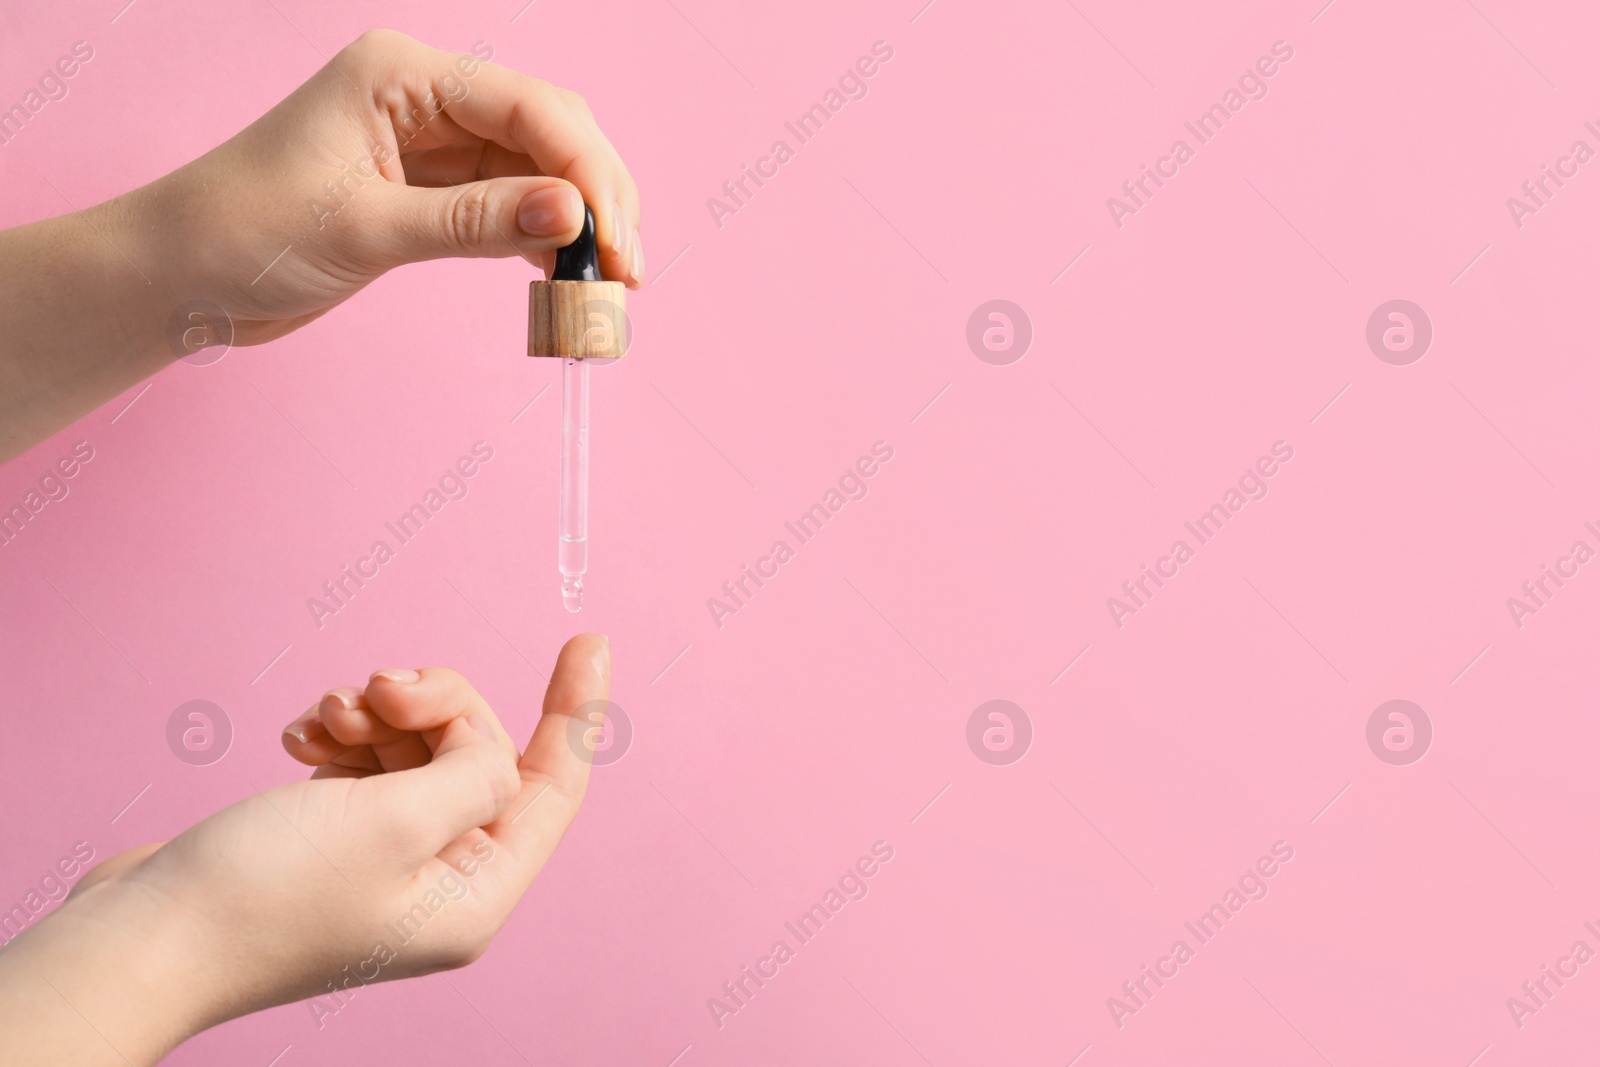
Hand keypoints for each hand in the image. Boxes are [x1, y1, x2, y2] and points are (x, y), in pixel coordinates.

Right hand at [0, 634, 609, 1065]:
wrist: (142, 936)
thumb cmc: (266, 893)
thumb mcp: (398, 819)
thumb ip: (472, 772)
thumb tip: (496, 756)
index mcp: (476, 894)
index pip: (553, 786)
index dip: (575, 710)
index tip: (588, 640)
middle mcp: (440, 880)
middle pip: (475, 752)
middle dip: (433, 704)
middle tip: (381, 688)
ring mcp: (385, 859)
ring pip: (417, 747)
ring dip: (377, 714)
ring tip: (326, 718)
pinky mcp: (334, 838)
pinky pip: (367, 761)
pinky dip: (341, 734)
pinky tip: (302, 735)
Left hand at [143, 28, 641, 349]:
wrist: (176, 276)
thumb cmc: (244, 234)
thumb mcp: (365, 228)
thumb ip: (475, 221)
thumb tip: (574, 217)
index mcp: (402, 74)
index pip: (530, 108)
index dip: (587, 175)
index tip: (616, 247)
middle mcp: (424, 96)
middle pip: (548, 132)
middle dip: (595, 198)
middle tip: (623, 275)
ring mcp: (428, 142)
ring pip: (537, 171)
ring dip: (576, 224)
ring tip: (604, 288)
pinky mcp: (426, 188)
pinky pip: (508, 203)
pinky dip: (541, 239)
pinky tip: (563, 276)